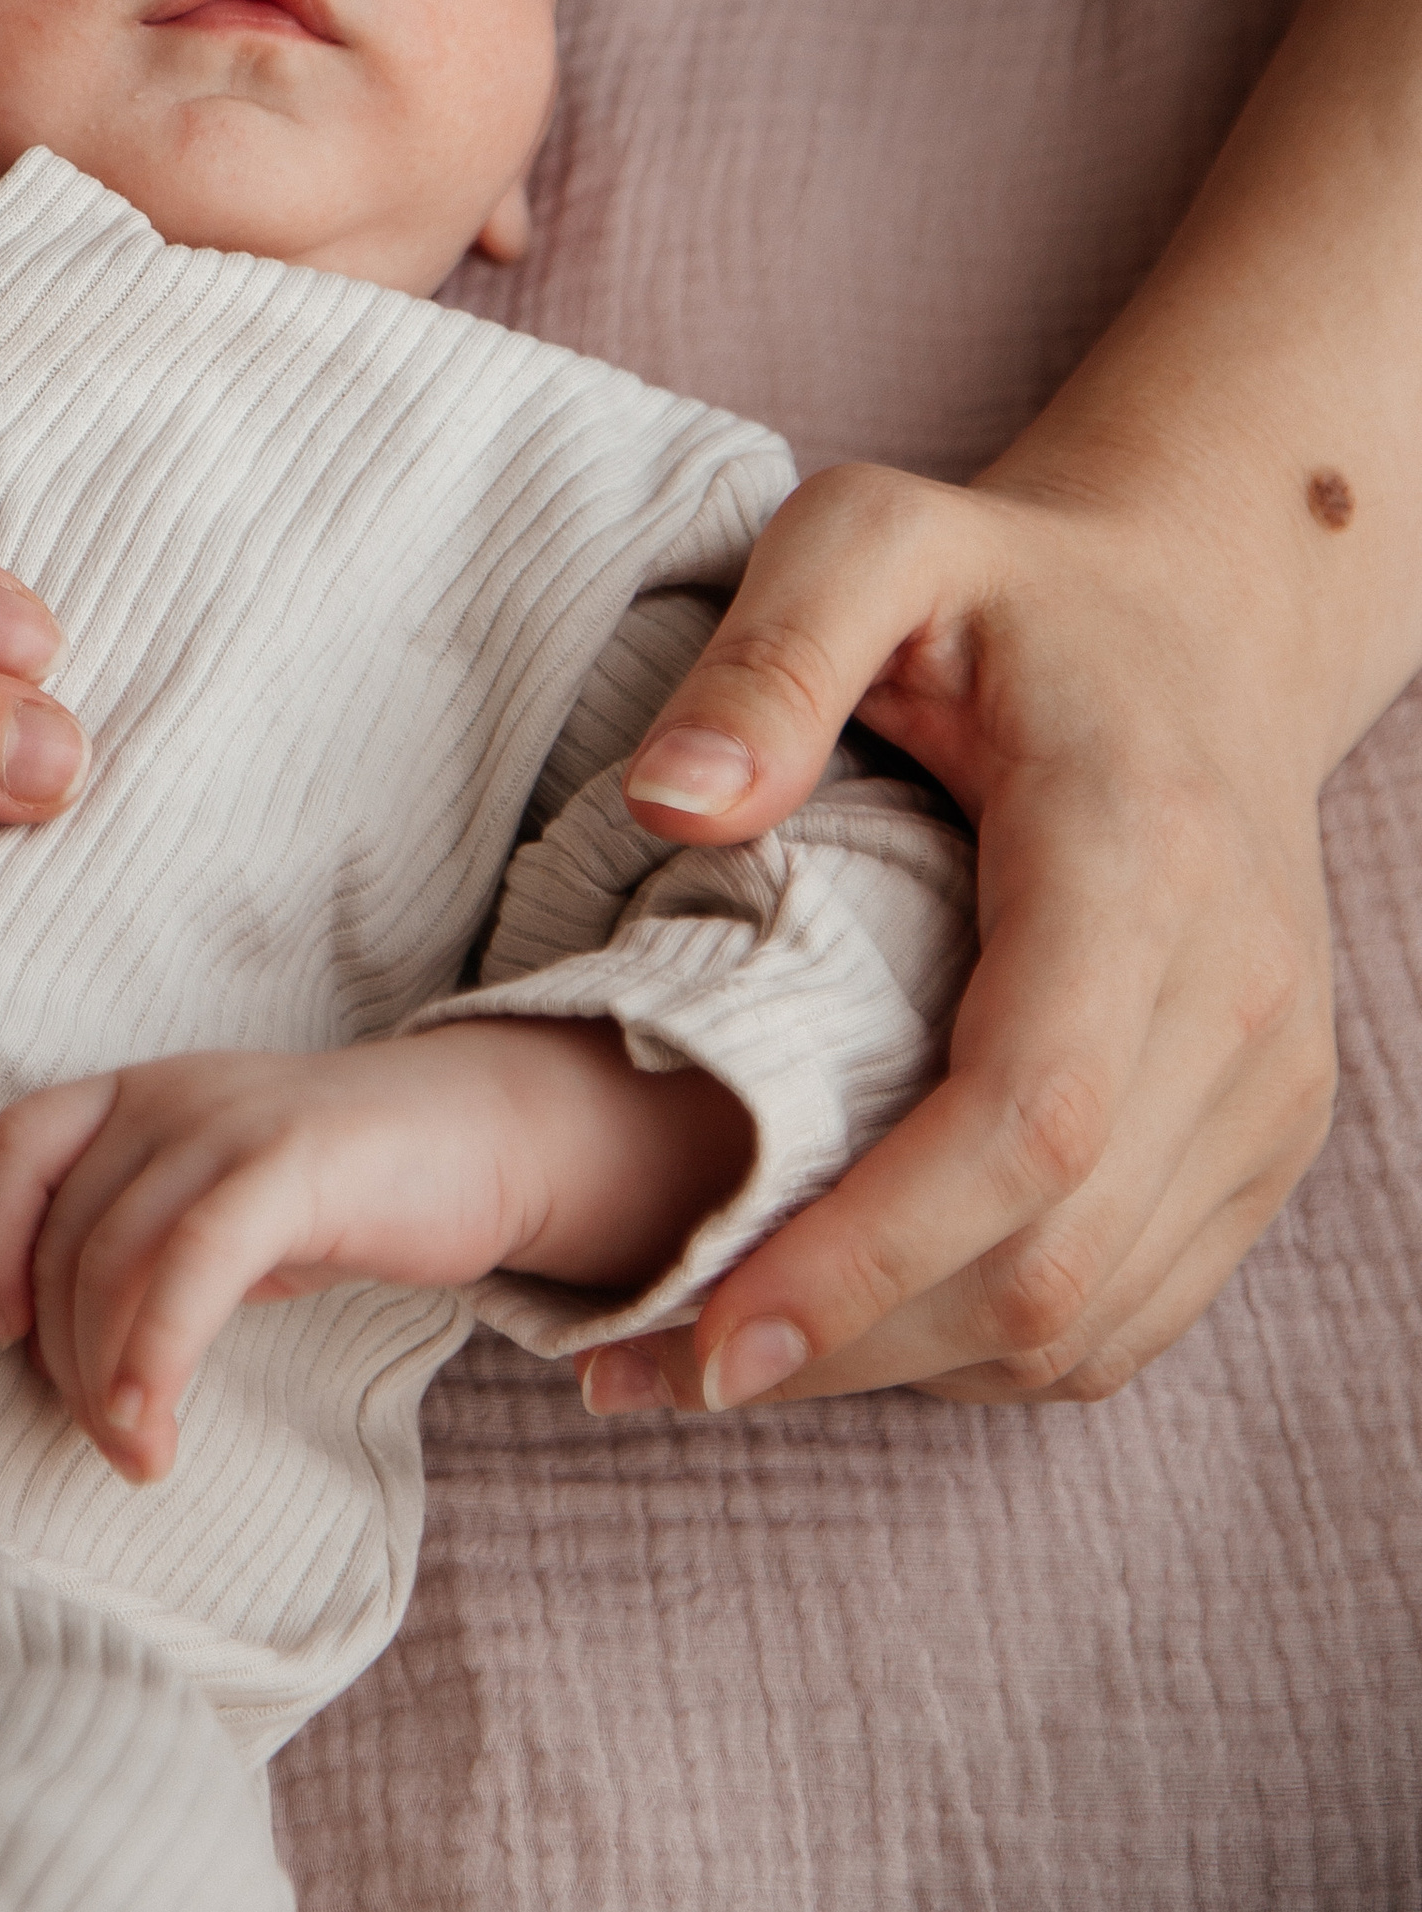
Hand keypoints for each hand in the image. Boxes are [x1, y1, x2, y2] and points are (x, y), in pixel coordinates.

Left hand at [0, 1020, 746, 1481]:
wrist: (486, 1136)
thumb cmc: (341, 1193)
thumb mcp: (220, 1212)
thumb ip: (144, 1253)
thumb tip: (64, 1361)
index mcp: (138, 1097)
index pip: (13, 1147)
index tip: (5, 1336)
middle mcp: (169, 1095)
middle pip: (68, 1235)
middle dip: (68, 1357)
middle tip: (110, 1440)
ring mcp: (231, 1120)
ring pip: (118, 1256)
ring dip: (109, 1379)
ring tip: (140, 1455)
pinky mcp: (293, 1159)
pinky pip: (192, 1259)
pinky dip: (156, 1350)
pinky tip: (155, 1426)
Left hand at [590, 456, 1338, 1418]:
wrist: (1205, 619)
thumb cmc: (1006, 588)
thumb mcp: (867, 540)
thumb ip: (768, 659)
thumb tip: (670, 805)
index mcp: (1140, 853)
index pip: (1029, 1116)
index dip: (871, 1249)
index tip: (707, 1327)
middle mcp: (1237, 993)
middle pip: (1050, 1256)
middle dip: (844, 1343)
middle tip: (642, 1371)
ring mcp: (1269, 1083)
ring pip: (1089, 1318)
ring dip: (893, 1368)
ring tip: (701, 1361)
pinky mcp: (1262, 1136)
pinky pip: (1127, 1312)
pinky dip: (977, 1349)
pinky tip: (843, 1323)